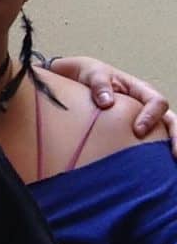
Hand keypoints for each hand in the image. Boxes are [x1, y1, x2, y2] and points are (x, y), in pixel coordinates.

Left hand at [50, 56, 176, 154]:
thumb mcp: (92, 74)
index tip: (137, 131)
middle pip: (170, 121)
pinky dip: (155, 153)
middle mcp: (146, 105)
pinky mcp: (132, 131)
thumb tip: (106, 102)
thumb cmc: (88, 75)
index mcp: (140, 90)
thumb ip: (99, 84)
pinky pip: (148, 142)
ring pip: (164, 133)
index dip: (151, 116)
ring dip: (170, 146)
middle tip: (175, 156)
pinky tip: (155, 169)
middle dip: (176, 138)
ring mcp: (142, 118)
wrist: (76, 79)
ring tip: (171, 165)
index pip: (156, 102)